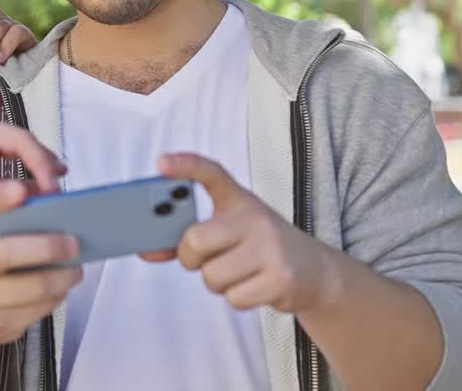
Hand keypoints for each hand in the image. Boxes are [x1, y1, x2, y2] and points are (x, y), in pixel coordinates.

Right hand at [0, 180, 81, 343]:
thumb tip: (54, 192)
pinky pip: (36, 310)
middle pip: (6, 254)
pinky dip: (56, 297)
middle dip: (46, 247)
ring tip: (76, 269)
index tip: (21, 190)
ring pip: (31, 288)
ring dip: (62, 277)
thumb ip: (22, 206)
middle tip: (74, 244)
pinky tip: (61, 288)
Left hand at [141, 153, 338, 314]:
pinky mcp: (281, 278)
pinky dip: (237, 298)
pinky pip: (233, 297)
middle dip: (190, 258)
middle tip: (204, 259)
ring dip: (217, 282)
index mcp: (239, 200)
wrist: (314, 270)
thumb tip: (146, 251)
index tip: (160, 163)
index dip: (185, 165)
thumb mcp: (229, 231)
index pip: (211, 173)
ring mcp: (271, 247)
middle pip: (195, 240)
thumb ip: (187, 237)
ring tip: (239, 272)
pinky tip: (255, 286)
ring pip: (212, 275)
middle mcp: (255, 217)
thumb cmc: (258, 247)